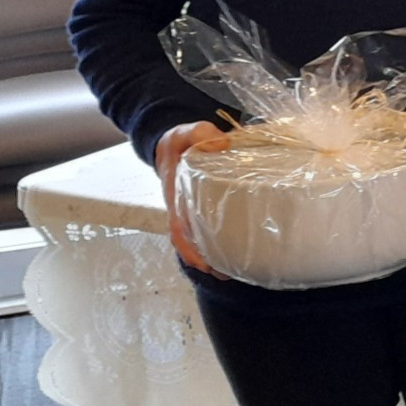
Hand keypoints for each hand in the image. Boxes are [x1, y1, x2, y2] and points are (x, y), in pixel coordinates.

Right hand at [155, 120, 230, 275]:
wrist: (172, 142)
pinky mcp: (198, 209)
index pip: (178, 227)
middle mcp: (179, 207)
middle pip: (186, 241)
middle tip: (225, 274)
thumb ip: (202, 133)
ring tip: (232, 271)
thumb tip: (223, 144)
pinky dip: (214, 243)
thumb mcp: (186, 131)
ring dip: (209, 256)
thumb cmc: (180, 140)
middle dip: (201, 260)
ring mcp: (187, 210)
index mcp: (174, 194)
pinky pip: (203, 230)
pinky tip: (233, 252)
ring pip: (194, 240)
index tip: (205, 262)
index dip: (189, 247)